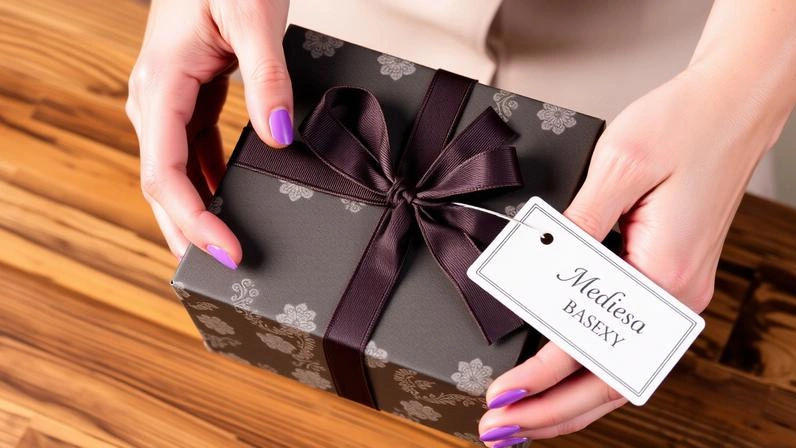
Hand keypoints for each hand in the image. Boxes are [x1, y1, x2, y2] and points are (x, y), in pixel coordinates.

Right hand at [126, 0, 291, 266]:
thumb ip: (267, 76)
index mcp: (160, 84)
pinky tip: (232, 202)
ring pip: (175, 172)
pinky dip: (209, 183)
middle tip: (227, 273)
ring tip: (228, 248)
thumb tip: (280, 136)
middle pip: (163, 185)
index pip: (165, 173)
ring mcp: (167, 99)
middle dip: (189, 231)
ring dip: (198, 213)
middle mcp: (154, 98)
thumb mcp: (253, 15)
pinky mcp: (187, 97)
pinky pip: (192, 152)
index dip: (194, 220)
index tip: (229, 251)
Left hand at [478, 62, 790, 444]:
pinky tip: (566, 378)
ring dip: (573, 402)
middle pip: (610, 383)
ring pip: (622, 370)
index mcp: (664, 276)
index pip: (586, 348)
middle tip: (502, 431)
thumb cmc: (682, 124)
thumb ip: (575, 226)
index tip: (500, 398)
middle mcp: (675, 297)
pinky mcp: (669, 277)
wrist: (733, 102)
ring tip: (528, 420)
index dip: (537, 379)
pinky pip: (628, 342)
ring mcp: (676, 292)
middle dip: (554, 414)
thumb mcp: (618, 166)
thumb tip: (537, 268)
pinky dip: (594, 370)